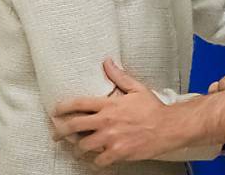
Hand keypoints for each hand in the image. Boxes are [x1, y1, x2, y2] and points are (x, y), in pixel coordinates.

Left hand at [52, 59, 184, 166]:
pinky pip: (98, 161)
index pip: (78, 104)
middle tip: (56, 135)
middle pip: (73, 126)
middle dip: (60, 131)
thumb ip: (119, 76)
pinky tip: (94, 162)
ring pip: (83, 146)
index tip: (55, 110)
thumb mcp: (136, 89)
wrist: (168, 127)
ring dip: (77, 149)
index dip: (63, 107)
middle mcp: (106, 121)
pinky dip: (94, 163)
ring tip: (76, 151)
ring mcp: (111, 139)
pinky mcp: (118, 153)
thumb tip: (107, 62)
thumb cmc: (153, 109)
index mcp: (109, 104)